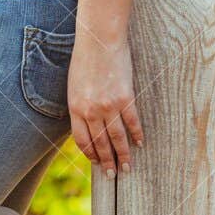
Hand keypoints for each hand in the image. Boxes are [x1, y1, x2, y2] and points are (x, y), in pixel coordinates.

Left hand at [67, 31, 143, 175]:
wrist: (99, 40)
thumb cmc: (85, 59)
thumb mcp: (74, 85)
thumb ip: (80, 106)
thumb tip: (89, 124)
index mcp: (75, 108)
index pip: (82, 140)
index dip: (90, 154)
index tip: (97, 162)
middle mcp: (90, 110)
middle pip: (100, 143)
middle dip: (107, 162)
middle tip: (114, 174)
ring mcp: (108, 106)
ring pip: (117, 138)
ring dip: (123, 155)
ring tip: (127, 167)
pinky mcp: (125, 98)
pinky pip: (132, 122)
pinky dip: (137, 135)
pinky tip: (140, 143)